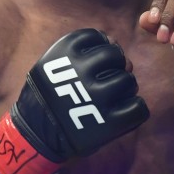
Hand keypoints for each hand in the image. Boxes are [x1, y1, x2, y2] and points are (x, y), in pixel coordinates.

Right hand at [0, 29, 148, 173]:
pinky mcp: (108, 123)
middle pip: (116, 56)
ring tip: (112, 98)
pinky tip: (123, 113)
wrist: (34, 136)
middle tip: (105, 82)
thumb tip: (116, 44)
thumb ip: (82, 51)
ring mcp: (95, 96)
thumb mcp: (53, 64)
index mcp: (63, 51)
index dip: (99, 49)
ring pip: (129, 80)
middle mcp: (80, 70)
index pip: (97, 37)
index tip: (91, 65)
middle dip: (115, 66)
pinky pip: (139, 108)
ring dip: (125, 88)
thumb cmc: (49, 97)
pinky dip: (135, 109)